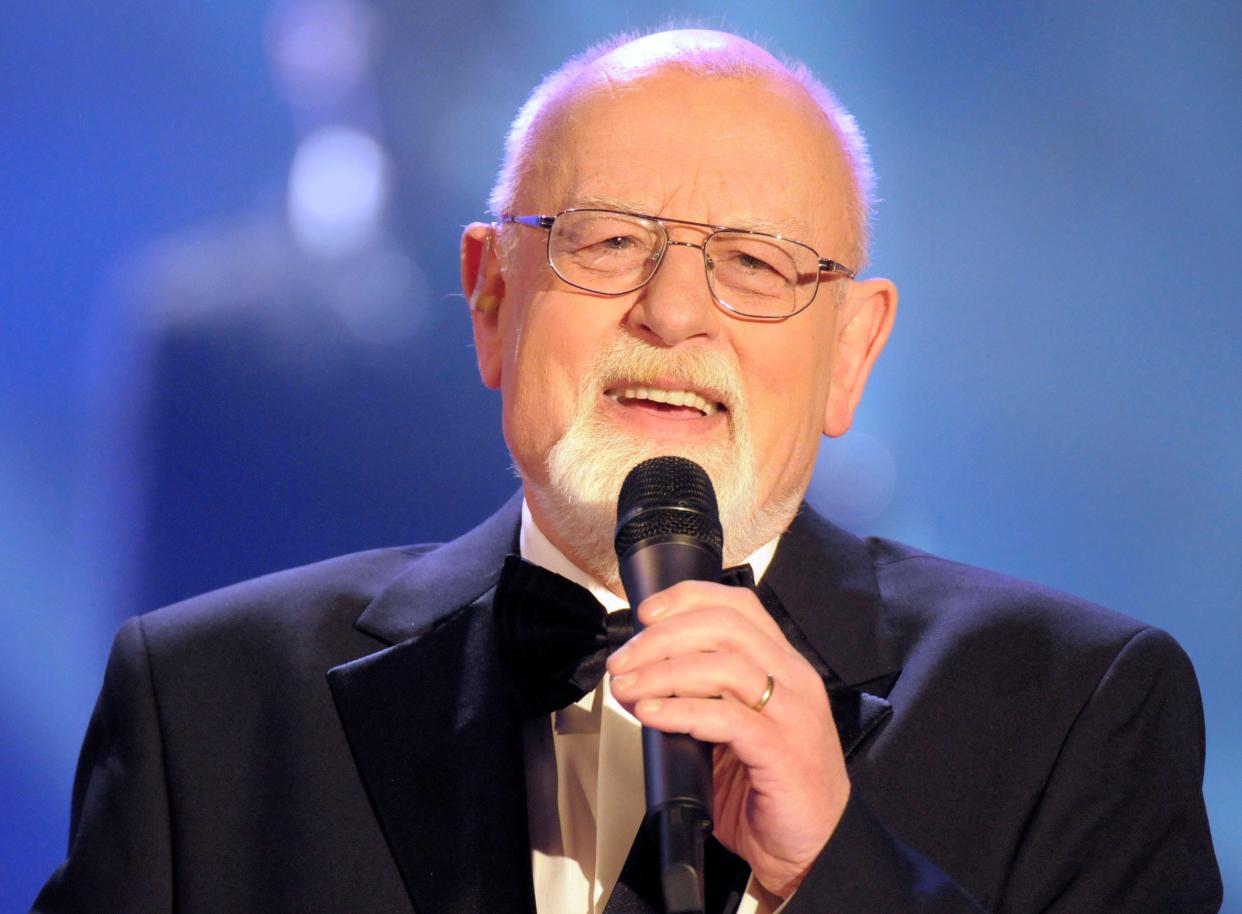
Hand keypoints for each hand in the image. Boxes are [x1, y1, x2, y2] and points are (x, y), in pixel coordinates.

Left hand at [606, 580, 848, 897]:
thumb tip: (642, 675)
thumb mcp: (737, 728)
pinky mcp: (783, 753)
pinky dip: (681, 710)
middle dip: (663, 636)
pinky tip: (652, 714)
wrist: (814, 851)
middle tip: (623, 660)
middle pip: (725, 627)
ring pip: (724, 666)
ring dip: (663, 671)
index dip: (687, 599)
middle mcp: (794, 681)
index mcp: (784, 666)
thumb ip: (705, 695)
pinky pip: (727, 718)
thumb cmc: (772, 790)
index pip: (738, 606)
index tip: (646, 612)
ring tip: (628, 688)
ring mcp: (793, 716)